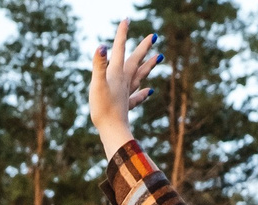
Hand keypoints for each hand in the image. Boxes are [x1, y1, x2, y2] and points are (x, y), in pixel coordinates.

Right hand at [86, 20, 159, 157]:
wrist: (112, 132)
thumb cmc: (103, 109)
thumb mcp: (97, 84)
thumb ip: (99, 65)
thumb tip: (102, 46)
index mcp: (116, 74)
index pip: (119, 49)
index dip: (122, 34)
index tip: (126, 20)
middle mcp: (124, 81)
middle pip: (136, 60)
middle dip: (144, 47)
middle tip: (154, 36)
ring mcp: (127, 93)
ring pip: (140, 75)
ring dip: (149, 65)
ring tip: (160, 57)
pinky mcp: (126, 105)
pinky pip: (137, 97)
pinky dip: (143, 93)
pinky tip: (150, 91)